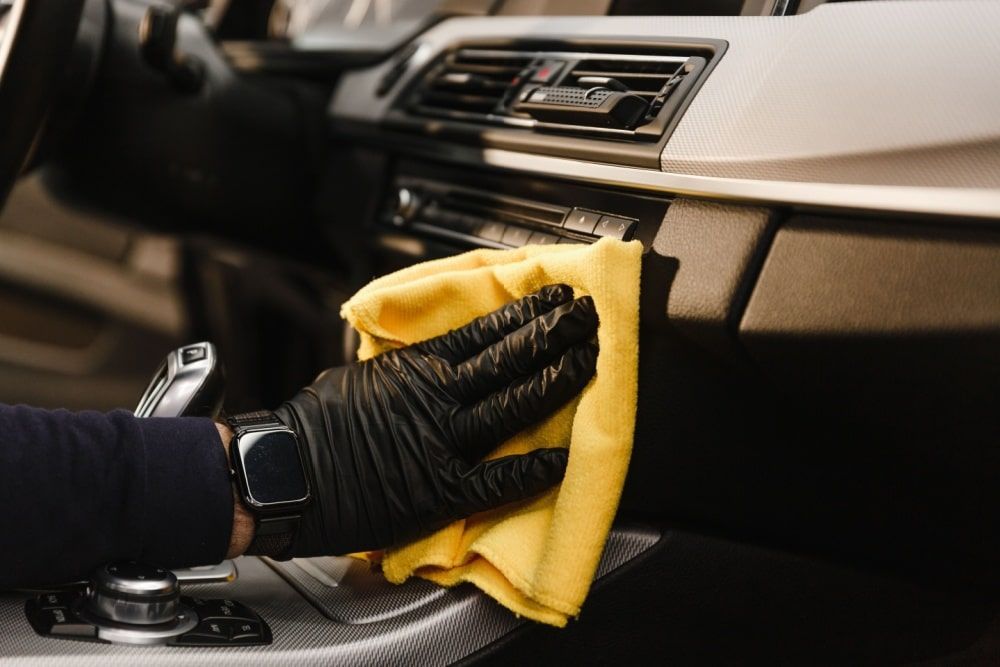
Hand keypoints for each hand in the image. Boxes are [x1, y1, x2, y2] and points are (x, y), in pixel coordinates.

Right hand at [276, 284, 598, 556]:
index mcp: (417, 369)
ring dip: (556, 381)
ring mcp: (442, 444)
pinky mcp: (440, 491)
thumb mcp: (360, 378)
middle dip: (555, 336)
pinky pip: (497, 480)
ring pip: (512, 406)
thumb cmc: (314, 428)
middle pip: (509, 361)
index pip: (486, 332)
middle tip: (588, 318)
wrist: (282, 476)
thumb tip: (434, 363)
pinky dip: (532, 469)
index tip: (558, 299)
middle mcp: (436, 400)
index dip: (528, 314)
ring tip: (588, 361)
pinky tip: (563, 457)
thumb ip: (406, 371)